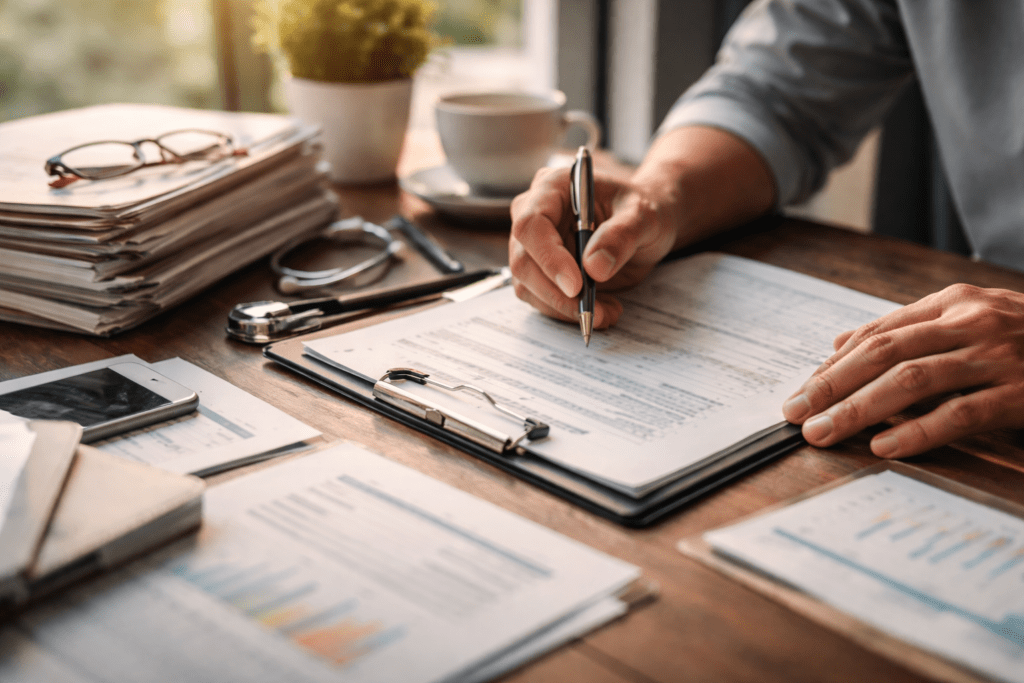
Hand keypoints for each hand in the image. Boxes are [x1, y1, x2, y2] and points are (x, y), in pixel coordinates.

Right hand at [508, 165, 678, 327]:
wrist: (643, 226)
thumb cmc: (641, 211)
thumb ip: (621, 236)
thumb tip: (594, 268)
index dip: (549, 258)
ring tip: (607, 312)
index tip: (577, 286)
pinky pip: (541, 299)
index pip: (531, 225)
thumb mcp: (643, 216)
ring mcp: (533, 245)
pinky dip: (568, 312)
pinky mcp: (540, 271)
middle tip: (594, 311)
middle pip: (523, 261)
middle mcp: (534, 214)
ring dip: (564, 308)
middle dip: (557, 293)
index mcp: (552, 188)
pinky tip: (601, 309)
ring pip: (528, 286)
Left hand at [782, 283, 1023, 457]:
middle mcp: (972, 322)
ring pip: (912, 379)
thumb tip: (838, 342)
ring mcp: (998, 356)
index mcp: (954, 302)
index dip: (833, 365)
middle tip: (795, 414)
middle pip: (884, 353)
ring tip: (823, 432)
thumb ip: (907, 329)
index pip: (877, 333)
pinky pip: (961, 413)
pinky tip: (884, 446)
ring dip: (859, 408)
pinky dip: (918, 430)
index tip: (800, 394)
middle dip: (831, 386)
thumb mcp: (970, 319)